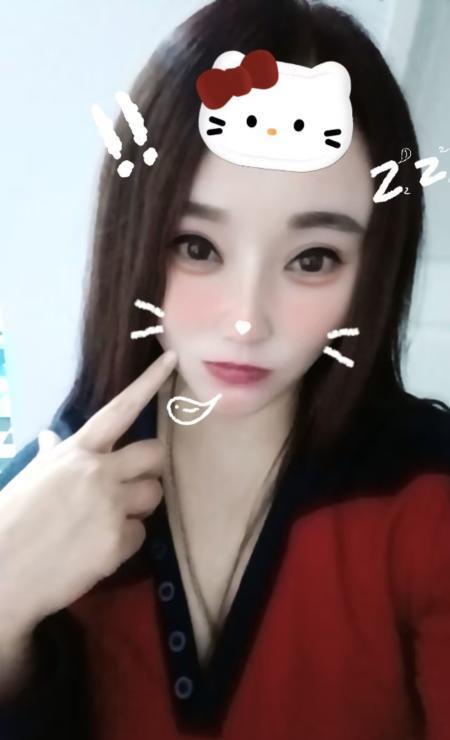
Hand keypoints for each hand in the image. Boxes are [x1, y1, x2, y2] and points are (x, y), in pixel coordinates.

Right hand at [0, 350, 176, 629]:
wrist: (0, 572)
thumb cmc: (10, 520)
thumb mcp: (30, 478)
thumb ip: (52, 456)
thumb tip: (53, 438)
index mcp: (75, 451)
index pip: (120, 409)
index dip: (149, 382)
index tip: (172, 359)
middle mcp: (99, 471)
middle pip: (155, 454)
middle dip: (149, 469)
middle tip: (130, 485)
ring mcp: (112, 505)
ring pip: (154, 495)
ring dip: (138, 507)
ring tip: (107, 521)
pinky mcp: (118, 541)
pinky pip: (141, 535)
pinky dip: (125, 542)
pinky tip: (97, 550)